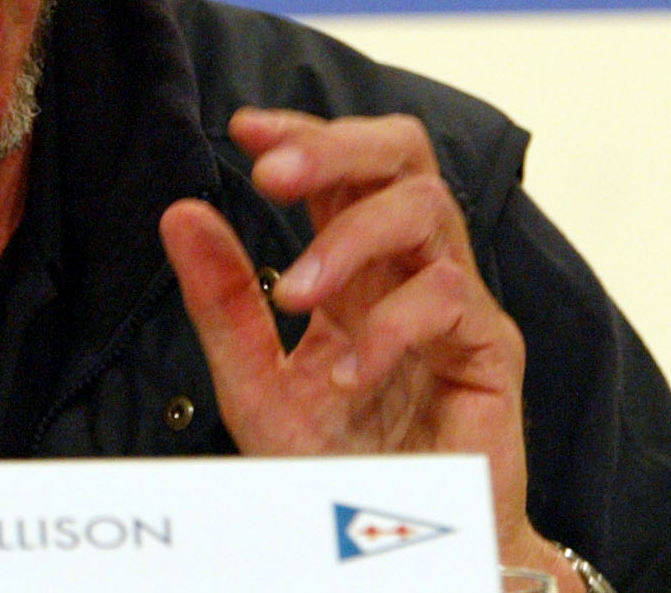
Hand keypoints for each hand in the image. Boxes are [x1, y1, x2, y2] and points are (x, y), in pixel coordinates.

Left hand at [160, 108, 565, 576]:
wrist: (394, 544)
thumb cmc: (333, 466)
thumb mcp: (255, 382)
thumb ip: (222, 302)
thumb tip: (180, 212)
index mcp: (355, 263)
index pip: (340, 167)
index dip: (302, 133)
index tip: (244, 128)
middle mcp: (407, 267)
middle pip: (400, 155)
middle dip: (335, 146)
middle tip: (271, 173)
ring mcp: (455, 303)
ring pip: (426, 208)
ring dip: (349, 239)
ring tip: (295, 294)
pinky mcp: (491, 351)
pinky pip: (451, 297)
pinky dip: (390, 327)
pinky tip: (350, 372)